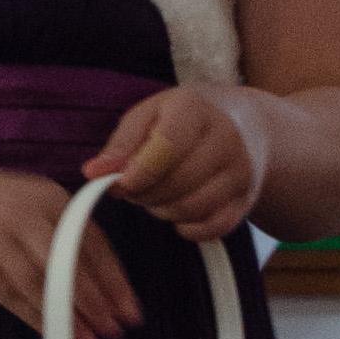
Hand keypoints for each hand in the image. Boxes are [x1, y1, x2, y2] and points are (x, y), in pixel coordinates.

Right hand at [0, 161, 141, 338]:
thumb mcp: (32, 201)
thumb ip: (66, 229)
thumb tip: (107, 281)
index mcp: (49, 197)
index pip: (92, 243)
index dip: (115, 280)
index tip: (131, 311)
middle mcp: (24, 215)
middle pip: (69, 266)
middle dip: (96, 304)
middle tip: (115, 332)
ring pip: (40, 286)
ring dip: (68, 319)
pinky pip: (11, 297)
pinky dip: (35, 318)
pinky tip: (55, 334)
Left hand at [85, 87, 265, 243]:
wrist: (245, 126)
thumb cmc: (183, 119)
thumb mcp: (149, 115)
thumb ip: (121, 144)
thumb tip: (93, 173)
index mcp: (196, 109)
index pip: (168, 147)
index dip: (139, 172)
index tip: (122, 182)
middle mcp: (226, 139)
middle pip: (176, 183)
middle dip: (143, 193)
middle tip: (135, 186)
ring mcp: (241, 172)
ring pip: (190, 209)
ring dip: (161, 210)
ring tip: (156, 194)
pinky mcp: (246, 200)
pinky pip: (211, 229)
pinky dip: (187, 228)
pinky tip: (179, 211)